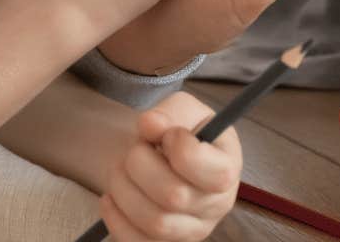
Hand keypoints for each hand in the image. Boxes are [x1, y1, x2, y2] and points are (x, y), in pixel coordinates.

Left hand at [98, 92, 241, 241]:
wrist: (166, 157)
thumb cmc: (181, 130)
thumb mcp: (182, 109)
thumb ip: (169, 112)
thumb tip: (150, 126)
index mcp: (228, 167)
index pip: (214, 171)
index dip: (181, 147)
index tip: (167, 133)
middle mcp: (218, 205)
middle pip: (175, 196)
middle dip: (140, 164)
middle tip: (135, 148)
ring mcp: (194, 230)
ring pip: (155, 223)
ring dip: (123, 189)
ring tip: (120, 168)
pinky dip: (115, 218)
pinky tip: (111, 196)